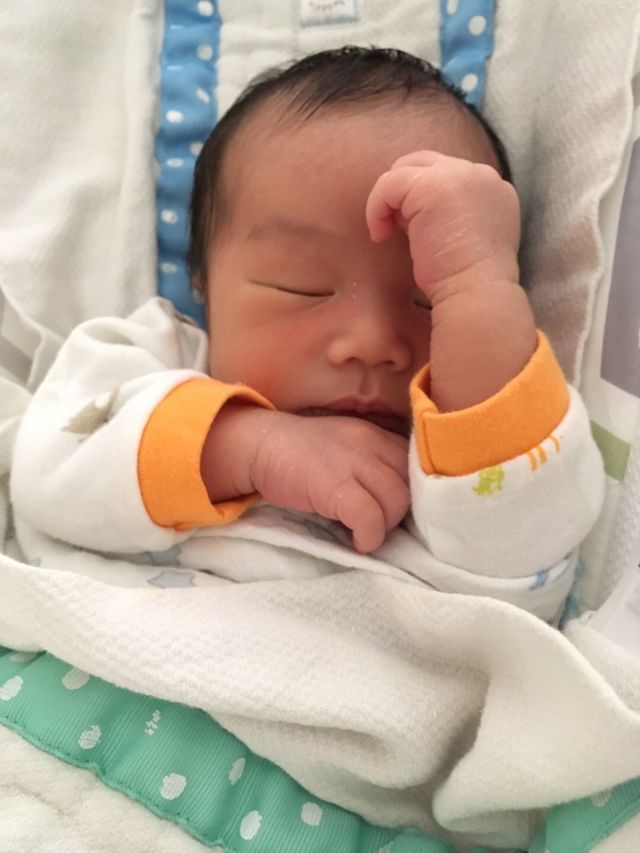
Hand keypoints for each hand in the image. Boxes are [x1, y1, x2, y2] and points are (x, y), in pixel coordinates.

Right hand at [203, 406, 409, 552]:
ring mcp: (354, 462)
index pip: (415, 466)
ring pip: (396, 502)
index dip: (411, 494)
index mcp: (376, 435)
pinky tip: (357, 541)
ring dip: (384, 527)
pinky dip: (368, 536)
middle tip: (376, 525)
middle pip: (410, 487)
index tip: (393, 511)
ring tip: (365, 533)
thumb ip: (371, 463)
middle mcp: (371, 443)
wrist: (259, 445)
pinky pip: (369, 517)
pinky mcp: (335, 484)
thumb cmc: (299, 454)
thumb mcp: (344, 447)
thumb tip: (396, 501)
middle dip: (398, 513)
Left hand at [365, 150, 519, 303]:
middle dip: (404, 193)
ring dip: (389, 201)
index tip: (417, 233)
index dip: (422, 200)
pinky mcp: (431, 185)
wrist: (476, 294)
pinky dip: (376, 207)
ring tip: (389, 234)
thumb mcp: (462, 240)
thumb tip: (407, 213)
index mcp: (493, 189)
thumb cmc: (465, 283)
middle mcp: (481, 174)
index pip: (448, 175)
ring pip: (406, 169)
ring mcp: (459, 175)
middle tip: (397, 231)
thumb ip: (444, 217)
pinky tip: (380, 235)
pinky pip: (390, 183)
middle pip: (426, 163)